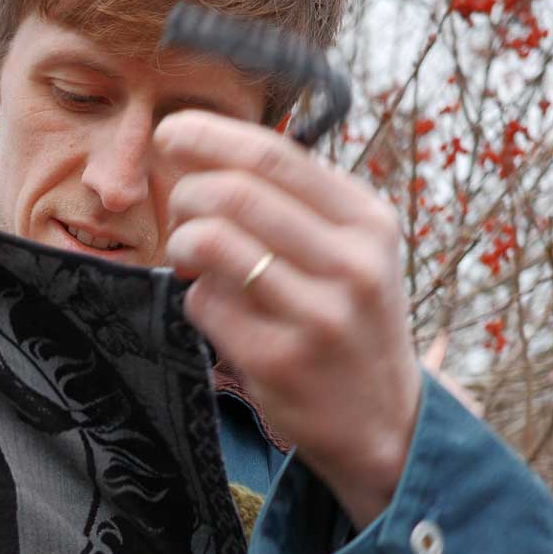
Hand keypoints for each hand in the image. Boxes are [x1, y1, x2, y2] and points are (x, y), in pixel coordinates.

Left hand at [156, 111, 423, 529]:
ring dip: (181, 244)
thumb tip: (208, 155)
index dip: (211, 137)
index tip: (169, 132)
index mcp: (368, 221)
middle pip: (234, 194)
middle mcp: (350, 262)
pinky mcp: (279, 360)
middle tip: (178, 214)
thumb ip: (297, 205)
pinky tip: (213, 309)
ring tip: (187, 259)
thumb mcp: (352, 253)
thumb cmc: (350, 323)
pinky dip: (194, 299)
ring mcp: (317, 314)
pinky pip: (204, 305)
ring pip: (212, 244)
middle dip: (187, 196)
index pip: (275, 156)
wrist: (382, 421)